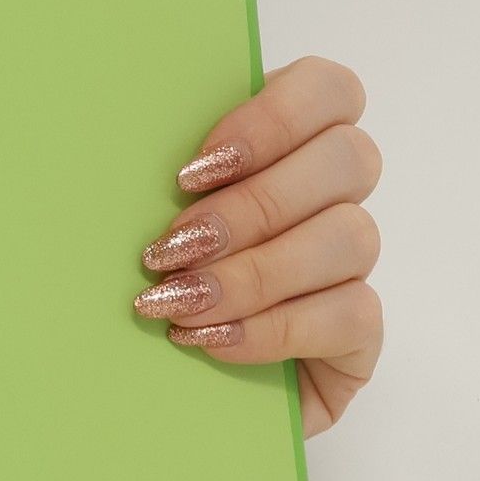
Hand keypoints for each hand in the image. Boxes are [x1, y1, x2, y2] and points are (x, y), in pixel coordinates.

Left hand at [133, 56, 382, 435]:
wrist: (145, 390)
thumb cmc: (139, 281)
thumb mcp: (140, 214)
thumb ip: (156, 173)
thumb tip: (120, 146)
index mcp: (285, 142)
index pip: (330, 90)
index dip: (275, 118)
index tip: (193, 170)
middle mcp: (331, 195)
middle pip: (349, 158)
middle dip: (255, 205)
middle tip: (174, 247)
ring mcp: (352, 265)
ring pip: (352, 237)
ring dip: (258, 270)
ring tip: (183, 302)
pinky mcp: (359, 335)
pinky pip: (351, 314)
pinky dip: (275, 327)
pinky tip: (214, 339)